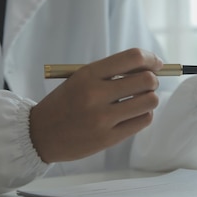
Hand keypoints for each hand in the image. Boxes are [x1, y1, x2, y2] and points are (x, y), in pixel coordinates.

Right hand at [29, 48, 163, 162]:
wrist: (40, 134)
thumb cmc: (65, 103)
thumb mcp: (80, 79)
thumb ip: (111, 72)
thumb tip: (150, 67)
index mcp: (88, 74)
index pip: (133, 58)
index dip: (151, 59)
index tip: (156, 64)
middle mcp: (96, 94)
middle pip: (146, 80)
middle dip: (153, 80)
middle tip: (148, 84)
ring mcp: (103, 118)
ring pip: (149, 101)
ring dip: (150, 98)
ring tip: (140, 100)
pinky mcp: (108, 138)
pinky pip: (143, 121)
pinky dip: (144, 114)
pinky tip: (134, 113)